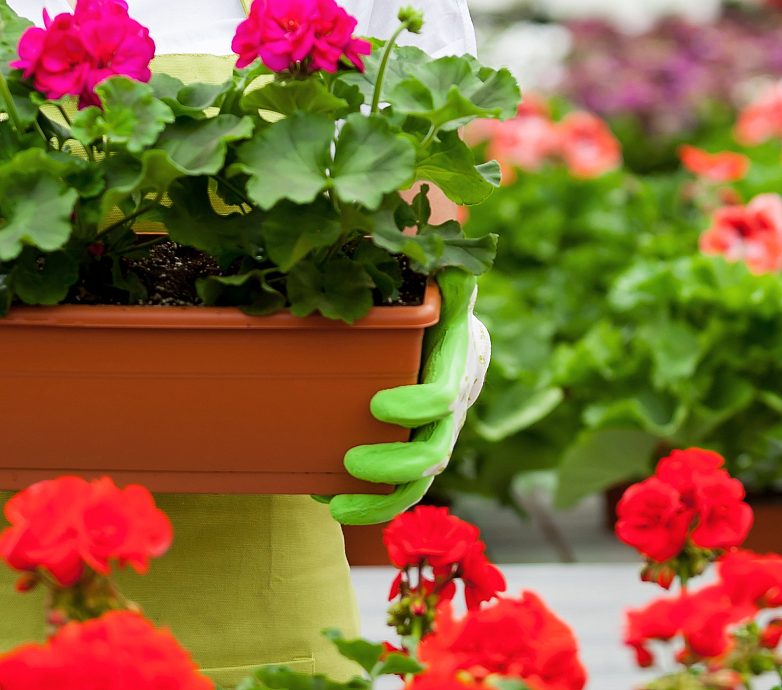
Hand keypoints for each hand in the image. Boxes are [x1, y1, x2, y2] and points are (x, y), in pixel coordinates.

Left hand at [329, 267, 489, 525]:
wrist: (445, 324)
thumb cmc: (434, 296)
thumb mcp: (442, 282)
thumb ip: (449, 280)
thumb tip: (455, 272)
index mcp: (459, 365)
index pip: (446, 397)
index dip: (415, 407)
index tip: (375, 406)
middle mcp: (454, 408)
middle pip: (435, 453)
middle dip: (393, 467)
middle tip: (349, 463)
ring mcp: (435, 432)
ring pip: (418, 484)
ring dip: (377, 503)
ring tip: (332, 508)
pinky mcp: (412, 448)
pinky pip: (396, 488)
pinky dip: (363, 499)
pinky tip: (323, 496)